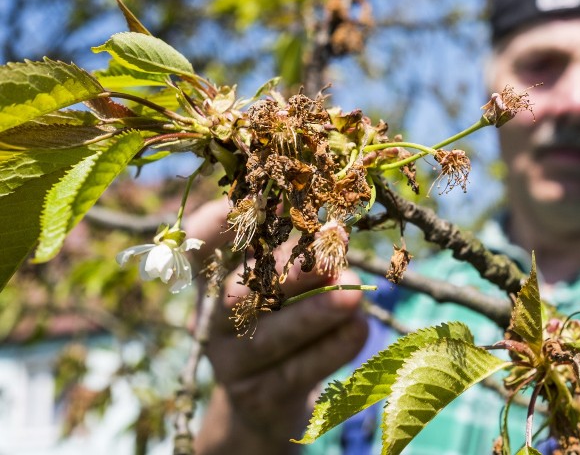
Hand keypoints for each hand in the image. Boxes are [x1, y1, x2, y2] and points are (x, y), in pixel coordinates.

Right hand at [184, 200, 368, 453]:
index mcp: (212, 280)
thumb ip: (301, 256)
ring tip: (353, 294)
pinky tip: (359, 328)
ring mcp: (231, 364)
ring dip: (315, 311)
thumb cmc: (285, 320)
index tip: (270, 199)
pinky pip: (298, 371)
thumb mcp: (285, 284)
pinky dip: (334, 347)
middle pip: (240, 293)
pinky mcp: (260, 398)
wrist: (270, 402)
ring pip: (269, 337)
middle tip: (334, 246)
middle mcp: (212, 321)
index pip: (198, 246)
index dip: (221, 221)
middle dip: (290, 269)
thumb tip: (335, 232)